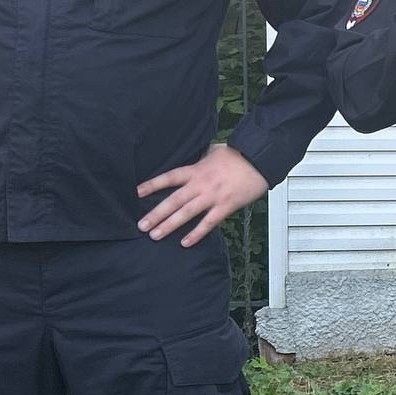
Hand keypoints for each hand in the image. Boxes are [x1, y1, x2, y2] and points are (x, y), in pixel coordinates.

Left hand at [136, 142, 267, 245]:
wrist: (260, 159)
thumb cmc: (239, 154)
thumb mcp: (214, 151)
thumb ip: (201, 159)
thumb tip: (195, 159)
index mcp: (196, 170)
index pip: (169, 178)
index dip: (152, 185)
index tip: (136, 193)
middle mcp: (200, 184)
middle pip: (173, 200)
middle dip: (155, 213)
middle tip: (141, 226)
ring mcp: (212, 196)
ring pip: (186, 213)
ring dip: (169, 225)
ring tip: (155, 235)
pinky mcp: (226, 206)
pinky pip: (208, 223)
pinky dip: (196, 234)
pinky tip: (185, 243)